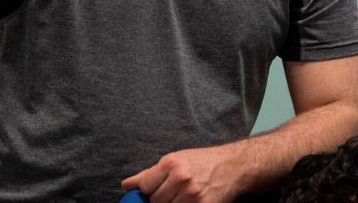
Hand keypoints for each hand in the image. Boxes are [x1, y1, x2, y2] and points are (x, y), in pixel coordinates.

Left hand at [122, 146, 244, 202]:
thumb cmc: (201, 162)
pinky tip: (189, 201)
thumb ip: (149, 174)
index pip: (145, 186)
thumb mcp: (175, 160)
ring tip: (182, 197)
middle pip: (156, 201)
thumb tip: (126, 185)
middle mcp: (181, 178)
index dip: (148, 191)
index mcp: (171, 163)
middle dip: (161, 199)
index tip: (154, 190)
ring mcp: (192, 195)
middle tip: (172, 193)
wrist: (231, 166)